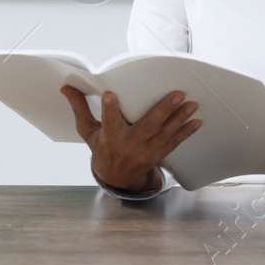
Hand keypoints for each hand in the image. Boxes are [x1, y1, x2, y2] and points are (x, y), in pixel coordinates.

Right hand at [61, 86, 201, 192]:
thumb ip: (80, 108)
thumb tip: (66, 87)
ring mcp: (146, 151)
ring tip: (192, 104)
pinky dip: (186, 132)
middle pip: (147, 126)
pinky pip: (174, 143)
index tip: (110, 94)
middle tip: (177, 94)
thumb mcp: (88, 131)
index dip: (109, 109)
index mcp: (110, 137)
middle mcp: (129, 145)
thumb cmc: (101, 148)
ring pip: (165, 133)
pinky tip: (197, 121)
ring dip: (180, 119)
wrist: (116, 177)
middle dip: (163, 110)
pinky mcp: (158, 154)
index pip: (108, 122)